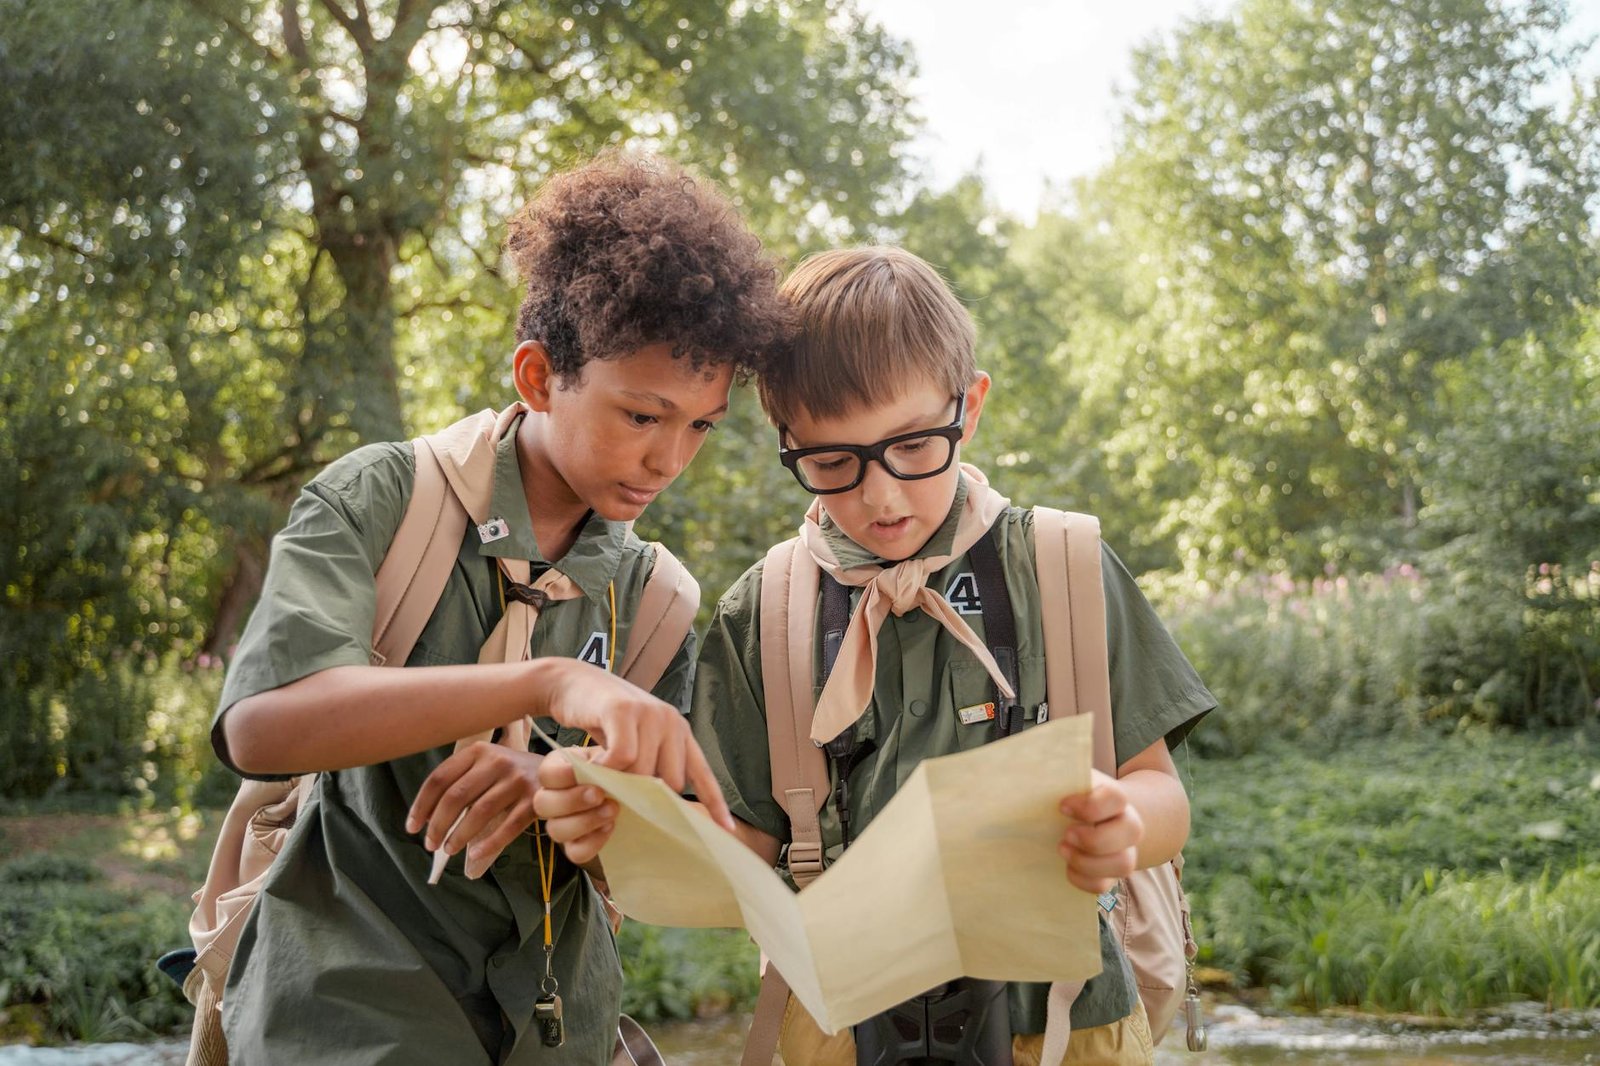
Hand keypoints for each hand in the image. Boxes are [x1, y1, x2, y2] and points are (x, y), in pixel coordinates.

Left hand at [406, 742, 542, 878]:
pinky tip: (475, 854)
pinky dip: (489, 843)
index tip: (412, 826)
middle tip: (430, 844)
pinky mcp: (535, 800)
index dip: (421, 805)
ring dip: (459, 836)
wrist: (562, 773)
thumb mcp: (488, 765)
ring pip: (480, 812)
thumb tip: (428, 817)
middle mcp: (498, 761)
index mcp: (479, 750)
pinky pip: (508, 827)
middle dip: (437, 825)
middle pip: (456, 796)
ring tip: (449, 850)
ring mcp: (518, 780)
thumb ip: (462, 781)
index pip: (440, 778)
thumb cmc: (513, 774)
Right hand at [533, 750, 618, 865]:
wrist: (640, 792)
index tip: (591, 769)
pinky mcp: (578, 845)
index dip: (564, 775)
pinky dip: (594, 841)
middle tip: (599, 794)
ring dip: (585, 821)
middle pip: (542, 804)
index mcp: (560, 768)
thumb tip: (601, 764)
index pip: (546, 774)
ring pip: (555, 830)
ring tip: (612, 809)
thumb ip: (609, 753)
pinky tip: (610, 826)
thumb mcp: (617, 755)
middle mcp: (555, 796)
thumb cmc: (625, 768)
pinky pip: (575, 852)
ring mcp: (564, 823)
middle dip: (572, 800)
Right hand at [540, 660, 735, 832]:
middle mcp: (670, 721)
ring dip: (621, 783)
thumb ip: (652, 766)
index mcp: (679, 732)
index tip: (726, 829)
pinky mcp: (623, 710)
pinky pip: (623, 756)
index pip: (702, 772)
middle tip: (622, 797)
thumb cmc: (605, 721)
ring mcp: (648, 714)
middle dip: (647, 796)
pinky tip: (595, 767)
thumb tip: (661, 806)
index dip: (714, 802)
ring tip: (603, 779)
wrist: (574, 683)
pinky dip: (607, 769)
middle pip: (670, 781)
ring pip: (644, 772)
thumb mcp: (637, 743)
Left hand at [1058, 769, 1143, 895]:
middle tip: (1066, 834)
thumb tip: (1027, 773)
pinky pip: (1104, 886)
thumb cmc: (1069, 795)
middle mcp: (1125, 823)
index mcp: (1113, 796)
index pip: (1117, 798)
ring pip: (1124, 864)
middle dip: (1094, 838)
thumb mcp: (1066, 781)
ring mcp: (1122, 850)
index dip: (1091, 806)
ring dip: (1088, 862)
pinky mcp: (1109, 873)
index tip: (1061, 806)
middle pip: (1132, 831)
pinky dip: (1083, 880)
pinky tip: (1065, 868)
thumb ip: (1057, 777)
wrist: (1084, 816)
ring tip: (1062, 849)